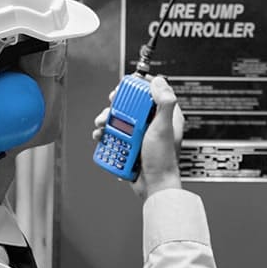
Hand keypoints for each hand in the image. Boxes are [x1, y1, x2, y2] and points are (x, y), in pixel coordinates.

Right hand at [93, 75, 183, 199]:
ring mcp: (140, 135)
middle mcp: (152, 124)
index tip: (127, 85)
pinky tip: (102, 136)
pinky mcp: (130, 146)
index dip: (139, 86)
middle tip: (111, 103)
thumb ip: (164, 103)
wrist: (153, 185)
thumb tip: (159, 82)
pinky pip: (114, 135)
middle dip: (117, 104)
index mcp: (164, 116)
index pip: (152, 93)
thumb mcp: (164, 128)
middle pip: (131, 104)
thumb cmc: (163, 160)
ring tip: (102, 124)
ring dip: (107, 120)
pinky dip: (105, 135)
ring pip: (119, 120)